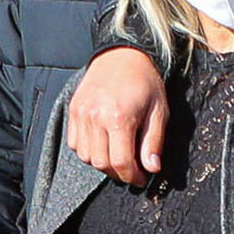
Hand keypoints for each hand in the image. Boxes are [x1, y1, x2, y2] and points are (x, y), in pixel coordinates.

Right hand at [69, 46, 171, 182]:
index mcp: (119, 118)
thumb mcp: (159, 111)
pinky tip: (103, 145)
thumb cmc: (145, 82)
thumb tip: (152, 168)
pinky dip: (87, 151)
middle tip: (132, 170)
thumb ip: (153, 142)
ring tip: (118, 156)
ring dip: (102, 163)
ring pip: (86, 156)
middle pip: (102, 163)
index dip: (132, 177)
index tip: (141, 179)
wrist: (122, 55)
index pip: (121, 162)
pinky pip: (75, 144)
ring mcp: (81, 114)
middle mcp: (96, 117)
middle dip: (118, 173)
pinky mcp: (73, 111)